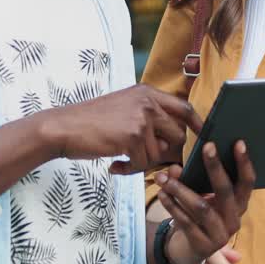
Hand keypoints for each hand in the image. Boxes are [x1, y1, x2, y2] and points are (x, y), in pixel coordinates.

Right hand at [42, 84, 200, 174]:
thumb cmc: (91, 123)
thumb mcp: (123, 109)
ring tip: (121, 160)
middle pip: (178, 135)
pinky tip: (115, 166)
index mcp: (147, 93)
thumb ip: (148, 119)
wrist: (62, 128)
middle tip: (145, 159)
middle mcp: (148, 102)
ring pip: (159, 154)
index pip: (184, 108)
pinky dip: (130, 170)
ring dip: (142, 163)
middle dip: (167, 153)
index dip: (197, 126)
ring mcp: (142, 118)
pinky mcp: (133, 136)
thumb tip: (172, 144)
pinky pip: (144, 164)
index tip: (202, 140)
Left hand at [155, 141, 254, 263]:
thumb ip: (190, 180)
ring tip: (165, 176)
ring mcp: (220, 235)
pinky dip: (172, 206)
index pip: (247, 183)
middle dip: (216, 167)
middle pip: (226, 191)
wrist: (191, 248)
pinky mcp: (203, 246)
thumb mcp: (200, 196)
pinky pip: (187, 222)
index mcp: (239, 204)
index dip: (244, 163)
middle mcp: (234, 219)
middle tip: (207, 147)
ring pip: (202, 207)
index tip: (238, 142)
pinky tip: (162, 194)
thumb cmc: (199, 214)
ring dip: (181, 189)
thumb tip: (175, 168)